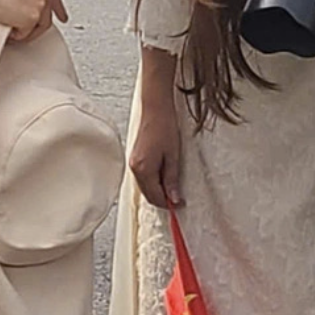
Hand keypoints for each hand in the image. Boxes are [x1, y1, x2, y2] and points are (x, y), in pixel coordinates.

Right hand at [0, 0, 67, 42]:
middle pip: (47, 18)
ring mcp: (40, 5)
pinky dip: (14, 34)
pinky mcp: (32, 18)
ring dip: (24, 31)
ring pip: (37, 28)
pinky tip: (5, 23)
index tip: (63, 18)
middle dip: (35, 28)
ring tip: (8, 25)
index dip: (59, 10)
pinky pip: (25, 35)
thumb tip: (25, 10)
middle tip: (22, 31)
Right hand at [129, 87, 184, 208]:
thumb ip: (172, 179)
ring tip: (173, 186)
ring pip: (145, 187)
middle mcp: (135, 169)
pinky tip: (164, 177)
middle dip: (163, 199)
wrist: (155, 110)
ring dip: (158, 191)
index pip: (155, 196)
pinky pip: (143, 179)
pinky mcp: (135, 159)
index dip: (168, 203)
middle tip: (178, 198)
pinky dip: (153, 182)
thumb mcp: (173, 156)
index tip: (180, 204)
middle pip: (148, 194)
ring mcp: (133, 164)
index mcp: (144, 170)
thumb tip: (174, 198)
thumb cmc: (165, 128)